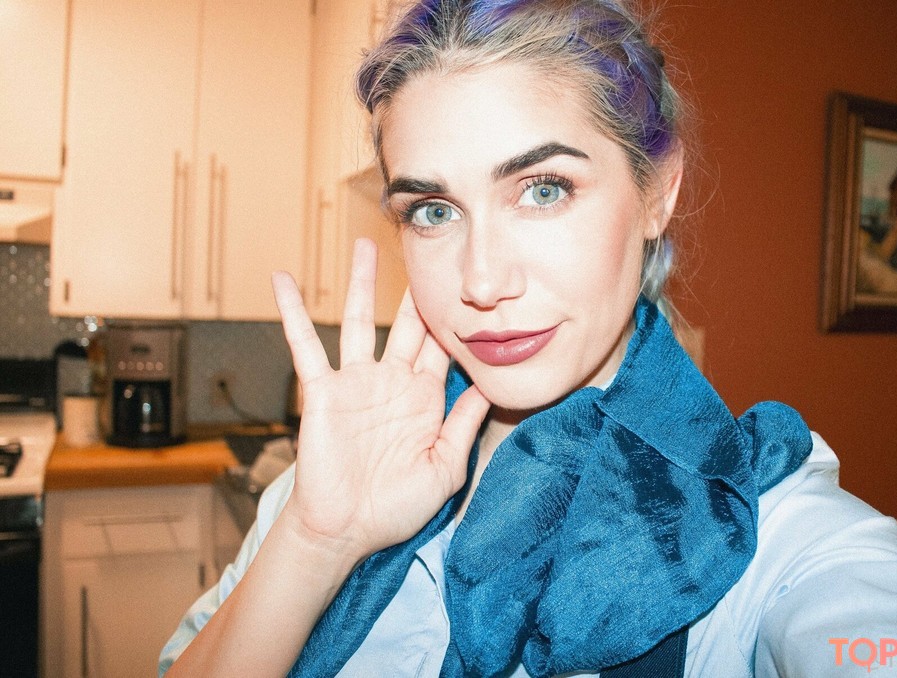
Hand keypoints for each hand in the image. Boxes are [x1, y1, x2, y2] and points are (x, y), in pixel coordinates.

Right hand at [271, 239, 489, 561]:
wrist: (347, 531)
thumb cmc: (397, 506)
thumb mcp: (446, 467)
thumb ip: (465, 425)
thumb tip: (491, 385)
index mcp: (425, 398)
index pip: (444, 348)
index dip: (456, 318)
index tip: (471, 284)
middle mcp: (392, 382)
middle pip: (406, 322)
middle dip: (415, 287)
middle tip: (426, 246)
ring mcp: (356, 382)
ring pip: (358, 320)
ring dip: (360, 283)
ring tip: (364, 245)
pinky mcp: (321, 390)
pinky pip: (305, 344)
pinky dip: (294, 312)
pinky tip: (283, 280)